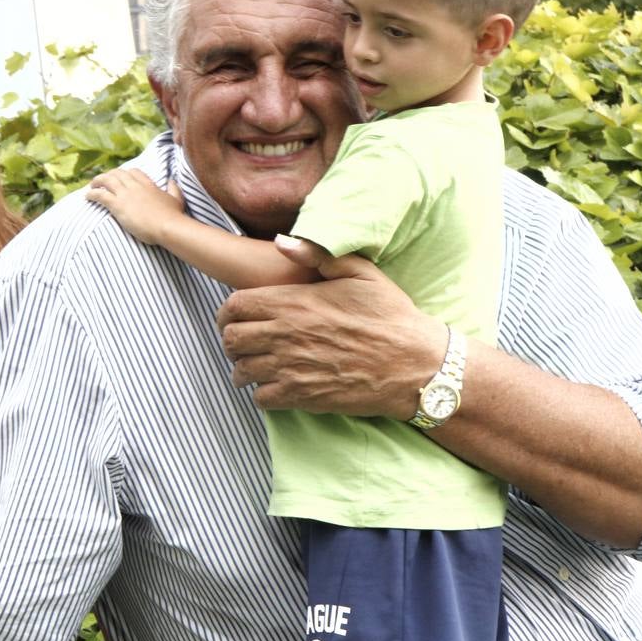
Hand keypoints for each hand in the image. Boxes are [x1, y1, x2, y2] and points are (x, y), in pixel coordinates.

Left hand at [85, 169, 184, 244]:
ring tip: (91, 186)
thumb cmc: (172, 216)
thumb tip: (172, 180)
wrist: (166, 226)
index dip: (125, 173)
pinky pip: (101, 195)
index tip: (120, 176)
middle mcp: (135, 186)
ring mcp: (125, 194)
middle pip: (117, 174)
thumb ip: (173, 188)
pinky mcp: (117, 205)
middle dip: (108, 175)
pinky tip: (88, 197)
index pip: (133, 172)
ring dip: (97, 181)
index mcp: (148, 184)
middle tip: (102, 180)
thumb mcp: (177, 199)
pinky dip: (92, 194)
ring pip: (106, 181)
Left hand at [215, 252, 446, 417]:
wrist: (414, 364)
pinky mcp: (303, 397)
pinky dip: (263, 393)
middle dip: (232, 339)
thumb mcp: (360, 272)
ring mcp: (292, 369)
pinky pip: (262, 399)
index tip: (234, 316)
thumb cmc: (390, 315)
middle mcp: (285, 336)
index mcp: (294, 303)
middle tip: (245, 341)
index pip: (234, 306)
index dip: (227, 312)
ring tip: (258, 364)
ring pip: (241, 372)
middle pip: (231, 340)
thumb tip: (282, 241)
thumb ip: (317, 254)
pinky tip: (278, 384)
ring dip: (244, 368)